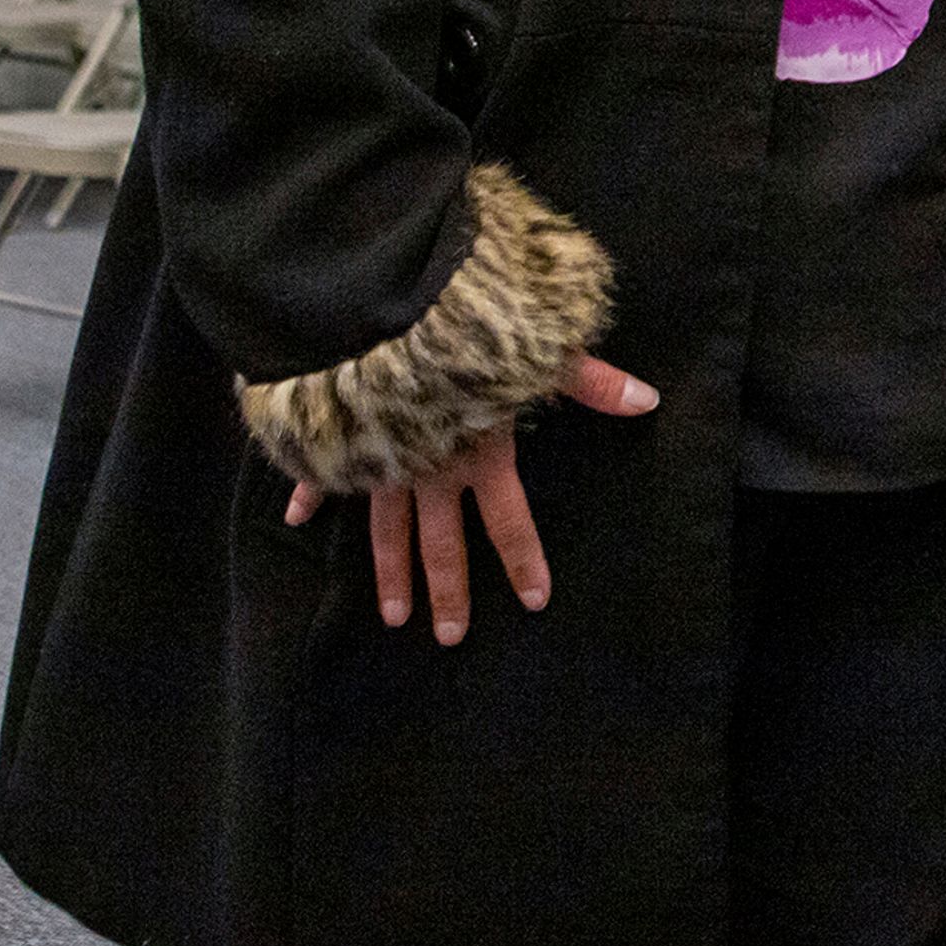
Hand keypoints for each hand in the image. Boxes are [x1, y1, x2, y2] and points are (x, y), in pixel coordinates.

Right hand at [287, 353, 656, 644]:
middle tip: (450, 637)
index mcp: (480, 452)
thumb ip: (591, 380)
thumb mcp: (541, 348)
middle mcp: (429, 467)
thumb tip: (648, 401)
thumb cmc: (467, 326)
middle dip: (448, 591)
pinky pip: (321, 473)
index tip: (534, 601)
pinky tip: (296, 521)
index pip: (509, 520)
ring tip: (395, 617)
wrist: (378, 308)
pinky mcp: (338, 435)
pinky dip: (308, 494)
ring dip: (388, 572)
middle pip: (441, 542)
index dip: (524, 561)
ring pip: (384, 528)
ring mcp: (379, 457)